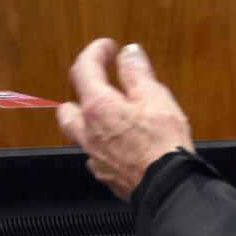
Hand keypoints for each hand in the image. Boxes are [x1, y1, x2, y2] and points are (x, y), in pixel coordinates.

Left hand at [56, 38, 193, 199]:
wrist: (166, 188)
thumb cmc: (162, 144)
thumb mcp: (154, 96)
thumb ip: (136, 72)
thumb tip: (128, 53)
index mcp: (97, 106)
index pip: (84, 69)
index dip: (95, 52)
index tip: (107, 47)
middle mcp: (87, 131)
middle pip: (69, 106)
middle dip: (81, 92)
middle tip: (100, 83)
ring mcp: (94, 156)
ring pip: (79, 133)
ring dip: (91, 120)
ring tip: (112, 113)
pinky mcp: (105, 175)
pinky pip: (95, 154)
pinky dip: (104, 143)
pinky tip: (121, 143)